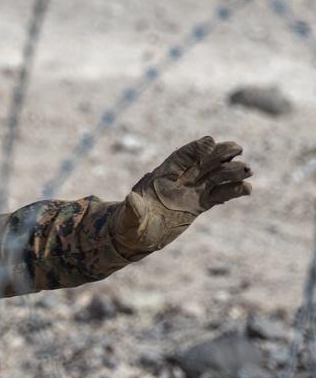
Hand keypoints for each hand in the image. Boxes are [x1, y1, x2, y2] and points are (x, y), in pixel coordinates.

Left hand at [111, 136, 252, 256]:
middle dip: (219, 154)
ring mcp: (190, 192)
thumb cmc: (128, 224)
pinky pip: (218, 195)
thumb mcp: (129, 218)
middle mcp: (178, 181)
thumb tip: (130, 199)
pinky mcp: (198, 205)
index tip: (211, 141)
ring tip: (248, 170)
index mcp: (160, 177)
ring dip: (231, 172)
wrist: (135, 236)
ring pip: (214, 177)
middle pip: (202, 163)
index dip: (195, 150)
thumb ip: (133, 209)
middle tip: (237, 147)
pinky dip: (232, 192)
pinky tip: (247, 189)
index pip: (180, 158)